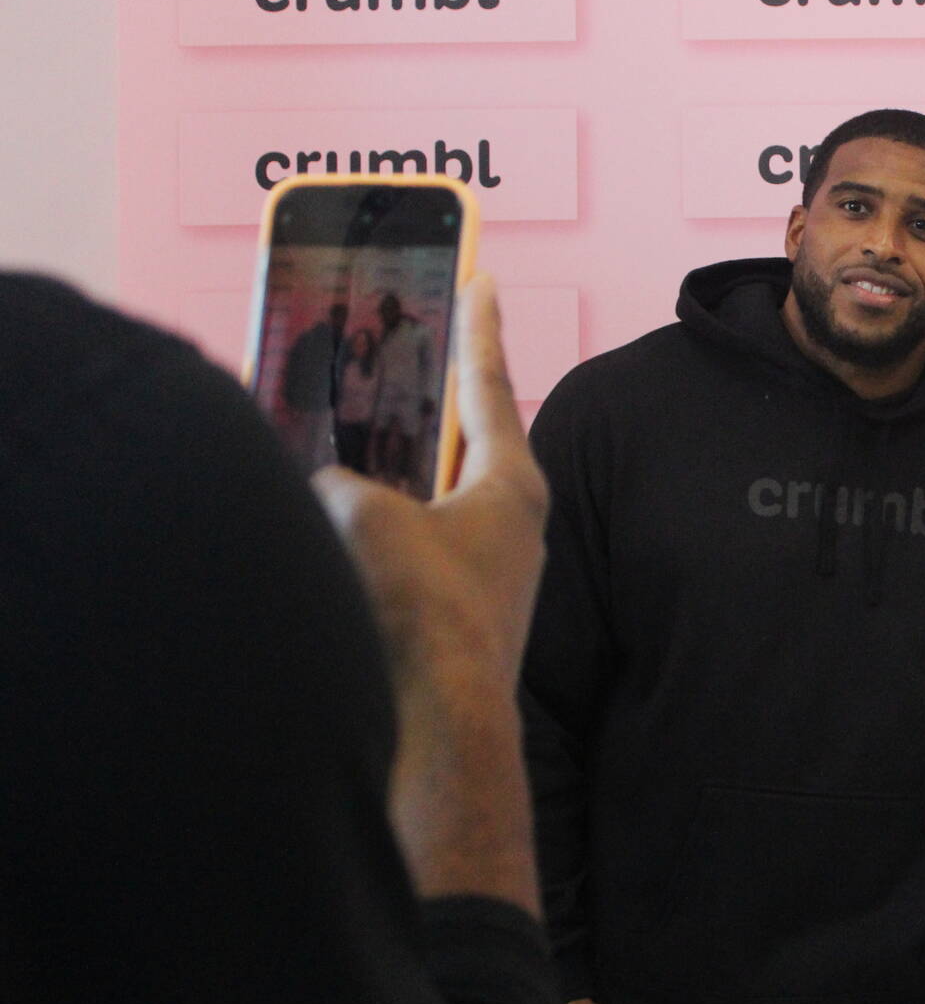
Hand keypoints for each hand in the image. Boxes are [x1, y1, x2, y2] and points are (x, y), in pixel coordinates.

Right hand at [313, 274, 549, 912]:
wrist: (442, 725)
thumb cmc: (427, 614)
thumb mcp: (366, 518)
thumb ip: (344, 486)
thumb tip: (333, 497)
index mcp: (510, 484)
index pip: (488, 383)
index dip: (477, 325)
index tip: (484, 278)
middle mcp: (513, 526)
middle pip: (465, 444)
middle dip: (430, 408)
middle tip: (411, 363)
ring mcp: (491, 574)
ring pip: (433, 506)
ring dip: (394, 484)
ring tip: (347, 459)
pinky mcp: (460, 619)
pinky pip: (415, 558)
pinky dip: (381, 541)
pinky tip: (342, 546)